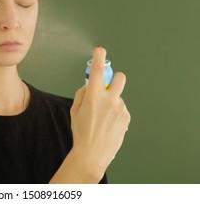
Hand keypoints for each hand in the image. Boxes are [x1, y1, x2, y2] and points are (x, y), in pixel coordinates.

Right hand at [70, 47, 130, 178]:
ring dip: (112, 101)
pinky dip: (115, 112)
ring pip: (118, 96)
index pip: (97, 71)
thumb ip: (82, 94)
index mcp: (94, 96)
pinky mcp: (126, 117)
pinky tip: (108, 124)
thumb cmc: (81, 132)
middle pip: (119, 78)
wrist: (93, 153)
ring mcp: (120, 109)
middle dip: (114, 78)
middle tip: (106, 87)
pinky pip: (121, 108)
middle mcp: (109, 100)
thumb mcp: (75, 110)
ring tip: (102, 118)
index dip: (98, 58)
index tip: (100, 50)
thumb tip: (89, 86)